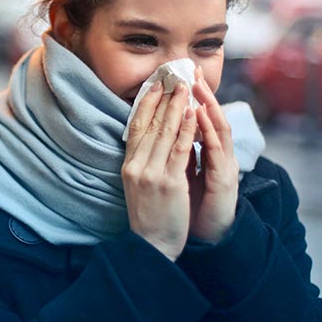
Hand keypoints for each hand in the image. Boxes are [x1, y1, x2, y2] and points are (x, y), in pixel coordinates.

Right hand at [121, 80, 197, 260]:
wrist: (152, 245)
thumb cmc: (149, 216)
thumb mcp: (138, 184)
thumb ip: (143, 161)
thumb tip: (153, 137)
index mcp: (128, 165)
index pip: (135, 126)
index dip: (145, 103)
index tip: (154, 85)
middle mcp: (136, 166)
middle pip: (150, 124)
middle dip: (163, 98)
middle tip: (173, 77)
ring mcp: (151, 173)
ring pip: (164, 132)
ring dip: (176, 107)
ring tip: (185, 87)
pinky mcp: (169, 183)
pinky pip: (179, 149)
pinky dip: (187, 129)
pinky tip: (193, 114)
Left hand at [188, 66, 239, 243]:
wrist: (200, 237)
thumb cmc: (189, 207)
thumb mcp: (180, 175)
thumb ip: (180, 153)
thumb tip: (166, 132)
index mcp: (208, 155)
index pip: (200, 120)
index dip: (192, 98)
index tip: (181, 76)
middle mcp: (218, 156)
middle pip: (211, 118)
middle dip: (202, 94)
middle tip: (192, 70)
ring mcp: (224, 167)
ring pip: (218, 129)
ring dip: (209, 105)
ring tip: (198, 85)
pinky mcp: (225, 179)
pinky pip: (216, 151)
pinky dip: (209, 131)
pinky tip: (202, 115)